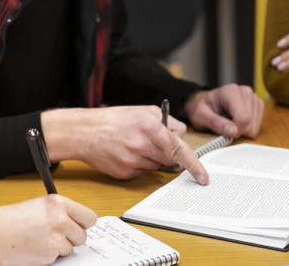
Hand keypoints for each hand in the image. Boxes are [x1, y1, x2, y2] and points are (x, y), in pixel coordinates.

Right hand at [0, 195, 97, 265]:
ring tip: (39, 241)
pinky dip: (48, 256)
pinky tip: (34, 248)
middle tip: (55, 236)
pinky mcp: (50, 256)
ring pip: (70, 248)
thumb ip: (56, 211)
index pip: (89, 217)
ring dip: (59, 248)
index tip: (78, 226)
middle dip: (71, 238)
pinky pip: (58, 258)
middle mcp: (61, 220)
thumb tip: (71, 220)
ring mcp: (57, 239)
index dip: (83, 224)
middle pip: (82, 235)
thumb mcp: (35, 206)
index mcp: (58, 203)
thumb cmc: (5, 221)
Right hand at [41, 107, 209, 183]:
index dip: (194, 164)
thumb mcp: (142, 111)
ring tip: (134, 145)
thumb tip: (182, 135)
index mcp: (149, 125)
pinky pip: (143, 173)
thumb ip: (166, 121)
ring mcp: (132, 160)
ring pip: (157, 166)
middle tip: (152, 142)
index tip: (203, 177)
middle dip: (166, 153)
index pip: (178, 148)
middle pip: (170, 159)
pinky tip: (126, 153)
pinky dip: (139, 165)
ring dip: (152, 158)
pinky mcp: (124, 172)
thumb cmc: (114, 120)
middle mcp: (141, 144)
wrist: (84, 132)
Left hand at [184, 84, 262, 139]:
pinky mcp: (257, 105)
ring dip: (240, 130)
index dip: (234, 131)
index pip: (243, 118)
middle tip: (223, 123)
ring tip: (228, 120)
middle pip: (250, 124)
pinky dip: (245, 128)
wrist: (204, 103)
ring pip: (254, 127)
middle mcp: (246, 92)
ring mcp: (253, 98)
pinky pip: (256, 127)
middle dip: (236, 130)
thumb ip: (216, 123)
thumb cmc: (201, 109)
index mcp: (231, 91)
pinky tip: (235, 120)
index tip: (223, 131)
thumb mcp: (201, 116)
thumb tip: (233, 132)